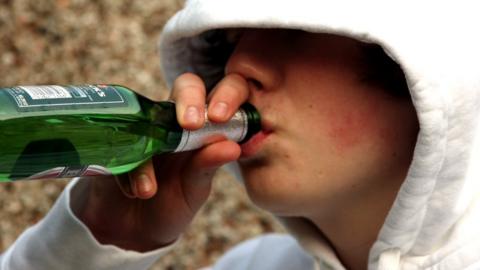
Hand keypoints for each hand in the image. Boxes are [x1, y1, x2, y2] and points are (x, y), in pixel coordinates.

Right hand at [74, 73, 249, 251]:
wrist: (132, 227)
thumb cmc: (171, 204)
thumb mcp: (193, 188)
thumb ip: (208, 166)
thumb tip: (233, 147)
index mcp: (202, 131)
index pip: (219, 97)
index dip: (225, 96)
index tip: (221, 117)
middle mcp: (176, 121)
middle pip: (187, 87)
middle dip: (190, 100)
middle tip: (190, 124)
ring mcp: (145, 125)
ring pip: (152, 114)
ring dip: (150, 155)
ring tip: (148, 191)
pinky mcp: (115, 138)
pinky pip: (120, 139)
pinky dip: (126, 169)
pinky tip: (132, 190)